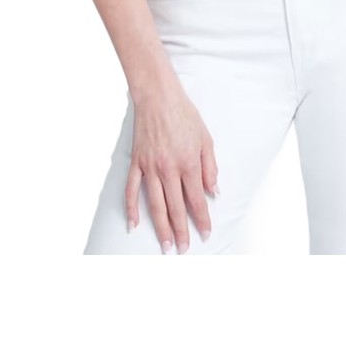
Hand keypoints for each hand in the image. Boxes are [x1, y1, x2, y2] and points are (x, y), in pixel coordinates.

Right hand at [125, 83, 219, 252]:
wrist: (158, 96)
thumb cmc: (184, 115)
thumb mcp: (206, 139)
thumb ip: (210, 168)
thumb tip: (214, 192)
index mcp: (188, 163)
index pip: (196, 200)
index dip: (202, 219)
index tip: (205, 234)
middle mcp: (168, 169)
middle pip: (175, 207)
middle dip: (181, 231)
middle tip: (183, 250)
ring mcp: (150, 167)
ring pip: (154, 204)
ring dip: (160, 227)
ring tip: (164, 245)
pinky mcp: (136, 162)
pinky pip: (132, 190)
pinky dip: (131, 209)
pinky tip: (133, 225)